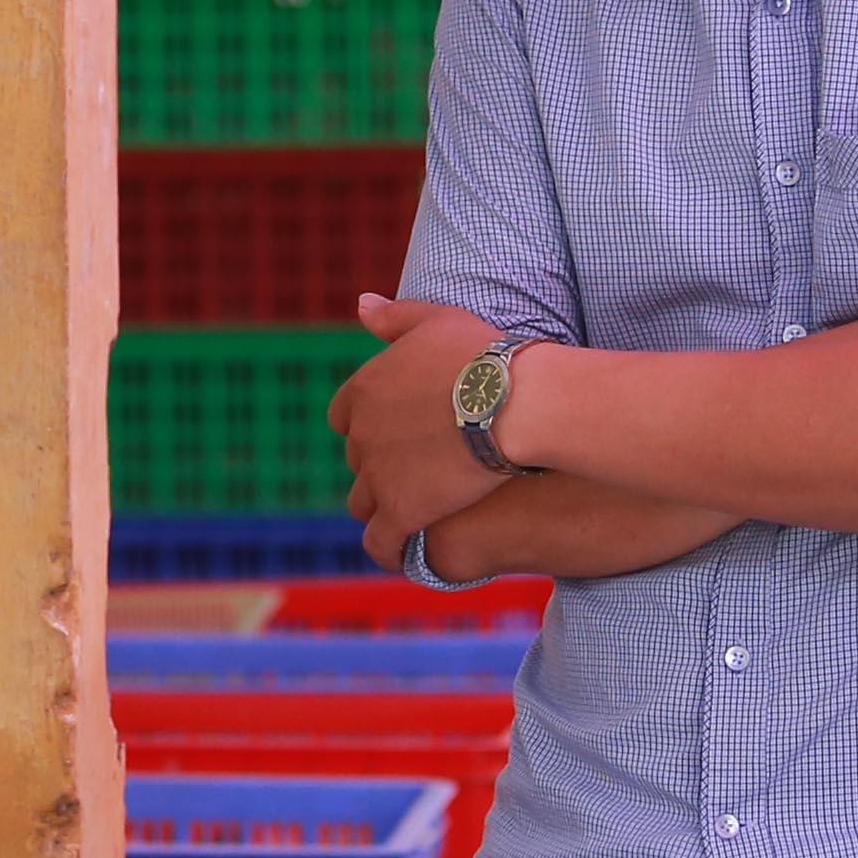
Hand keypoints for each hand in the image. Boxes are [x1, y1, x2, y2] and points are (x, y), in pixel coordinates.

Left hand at [328, 292, 512, 553]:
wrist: (514, 401)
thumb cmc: (484, 355)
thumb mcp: (437, 320)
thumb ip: (395, 317)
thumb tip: (361, 304)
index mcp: (363, 390)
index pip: (344, 417)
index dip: (368, 425)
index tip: (398, 430)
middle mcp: (360, 434)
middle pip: (357, 458)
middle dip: (381, 464)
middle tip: (419, 470)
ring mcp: (377, 475)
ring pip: (363, 501)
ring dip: (383, 506)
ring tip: (413, 513)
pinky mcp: (400, 511)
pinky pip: (381, 542)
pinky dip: (389, 549)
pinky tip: (406, 554)